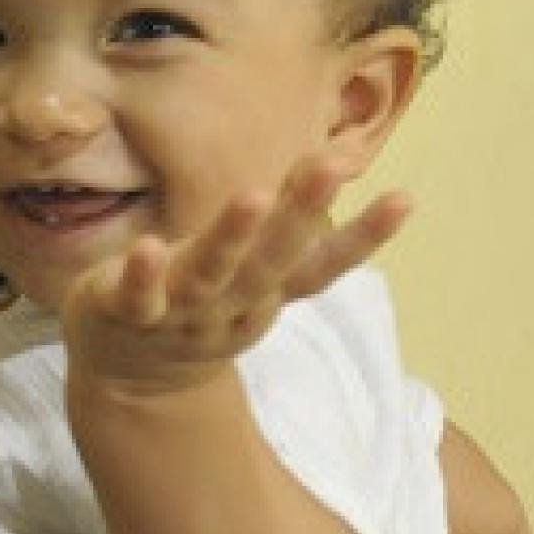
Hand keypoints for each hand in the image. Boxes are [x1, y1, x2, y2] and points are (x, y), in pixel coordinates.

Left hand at [62, 155, 410, 396]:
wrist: (130, 379)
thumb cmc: (200, 299)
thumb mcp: (251, 261)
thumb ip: (288, 211)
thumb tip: (344, 154)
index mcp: (266, 293)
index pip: (320, 266)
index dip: (363, 237)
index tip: (406, 198)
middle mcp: (231, 306)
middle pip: (271, 263)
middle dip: (301, 214)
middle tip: (332, 165)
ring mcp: (180, 313)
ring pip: (210, 275)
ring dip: (232, 237)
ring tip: (254, 196)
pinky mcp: (127, 313)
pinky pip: (138, 298)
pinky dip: (144, 275)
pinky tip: (149, 246)